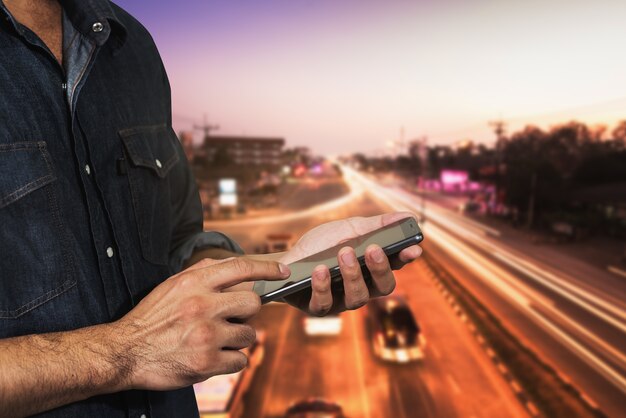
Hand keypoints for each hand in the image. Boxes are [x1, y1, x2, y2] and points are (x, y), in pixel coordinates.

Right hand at [113, 257, 289, 390]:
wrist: (126, 351)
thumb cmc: (151, 317)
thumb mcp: (172, 284)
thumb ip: (203, 272)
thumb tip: (235, 267)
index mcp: (194, 283)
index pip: (241, 268)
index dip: (268, 268)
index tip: (283, 271)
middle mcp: (202, 306)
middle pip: (253, 304)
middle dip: (247, 313)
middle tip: (232, 319)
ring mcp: (206, 335)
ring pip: (249, 335)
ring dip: (238, 340)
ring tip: (216, 340)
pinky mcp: (206, 363)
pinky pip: (240, 361)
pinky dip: (231, 361)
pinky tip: (214, 357)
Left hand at [280, 212, 421, 314]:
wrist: (286, 259)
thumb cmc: (321, 245)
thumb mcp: (348, 229)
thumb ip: (377, 225)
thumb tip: (408, 216)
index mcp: (371, 268)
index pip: (395, 265)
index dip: (406, 258)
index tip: (413, 248)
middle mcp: (361, 287)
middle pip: (383, 287)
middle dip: (380, 268)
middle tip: (372, 249)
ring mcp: (340, 300)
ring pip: (357, 298)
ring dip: (353, 274)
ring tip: (343, 253)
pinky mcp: (317, 308)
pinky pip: (324, 304)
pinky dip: (323, 286)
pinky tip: (321, 270)